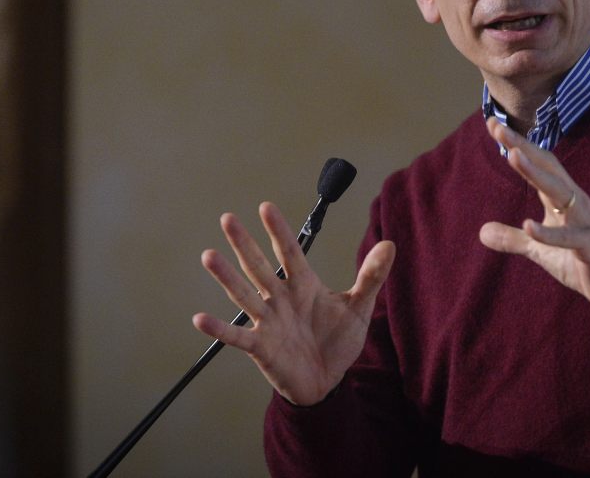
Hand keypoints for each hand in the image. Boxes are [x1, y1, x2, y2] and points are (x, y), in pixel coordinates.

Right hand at [192, 202, 394, 405]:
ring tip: (209, 255)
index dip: (279, 230)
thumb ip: (372, 276)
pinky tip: (199, 318)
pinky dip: (219, 329)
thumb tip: (390, 244)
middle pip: (259, 266)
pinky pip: (237, 337)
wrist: (328, 382)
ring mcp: (268, 321)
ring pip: (244, 294)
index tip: (266, 207)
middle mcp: (281, 298)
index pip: (290, 251)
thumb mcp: (359, 307)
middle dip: (244, 243)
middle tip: (227, 218)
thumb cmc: (338, 341)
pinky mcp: (261, 347)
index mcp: (303, 284)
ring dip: (226, 276)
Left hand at [478, 118, 589, 307]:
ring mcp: (585, 222)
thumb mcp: (540, 249)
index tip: (492, 124)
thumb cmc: (581, 260)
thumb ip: (514, 238)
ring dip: (537, 173)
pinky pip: (570, 237)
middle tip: (499, 128)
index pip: (539, 163)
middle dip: (523, 147)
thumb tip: (482, 232)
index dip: (518, 144)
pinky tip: (529, 226)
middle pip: (548, 167)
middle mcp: (575, 202)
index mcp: (563, 198)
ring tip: (514, 156)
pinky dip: (549, 233)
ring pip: (560, 191)